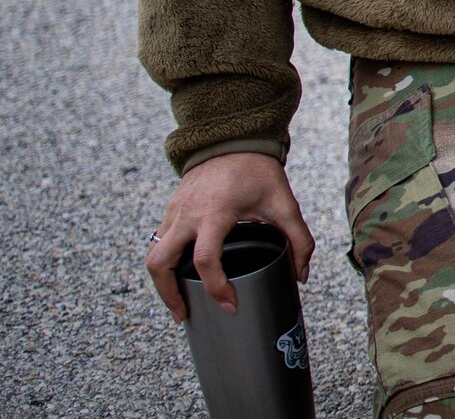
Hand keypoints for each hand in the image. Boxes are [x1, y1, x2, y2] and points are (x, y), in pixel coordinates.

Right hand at [146, 152, 313, 320]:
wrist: (233, 140)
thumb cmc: (258, 171)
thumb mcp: (284, 203)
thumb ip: (299, 239)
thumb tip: (301, 275)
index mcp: (215, 213)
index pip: (206, 260)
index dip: (216, 288)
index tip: (229, 305)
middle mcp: (188, 215)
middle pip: (160, 264)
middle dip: (169, 295)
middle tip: (185, 315)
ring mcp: (174, 212)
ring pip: (153, 256)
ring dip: (162, 284)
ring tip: (179, 303)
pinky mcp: (170, 211)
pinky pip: (158, 243)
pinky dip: (165, 264)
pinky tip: (180, 277)